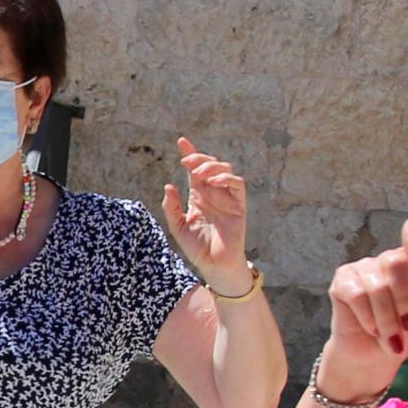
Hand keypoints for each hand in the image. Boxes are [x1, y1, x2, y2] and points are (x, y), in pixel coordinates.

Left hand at [161, 138, 252, 287]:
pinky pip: (237, 184)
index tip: (181, 141)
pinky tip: (214, 181)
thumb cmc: (197, 248)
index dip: (190, 153)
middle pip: (210, 165)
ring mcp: (227, 198)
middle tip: (186, 162)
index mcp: (199, 195)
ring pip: (225, 169)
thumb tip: (168, 186)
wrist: (213, 265)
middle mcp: (214, 193)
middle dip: (199, 158)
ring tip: (198, 174)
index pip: (195, 170)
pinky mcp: (239, 205)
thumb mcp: (177, 226)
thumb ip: (171, 207)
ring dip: (212, 166)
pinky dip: (226, 178)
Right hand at [322, 217, 407, 396]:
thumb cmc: (401, 332)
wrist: (373, 358)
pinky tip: (373, 330)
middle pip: (396, 261)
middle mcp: (386, 260)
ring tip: (391, 340)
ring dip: (387, 319)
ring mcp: (362, 268)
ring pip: (378, 285)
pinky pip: (357, 295)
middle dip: (404, 300)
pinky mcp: (342, 281)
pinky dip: (368, 318)